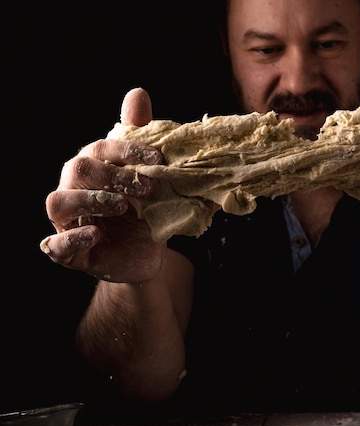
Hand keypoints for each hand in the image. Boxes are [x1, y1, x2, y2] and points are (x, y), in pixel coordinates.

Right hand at [41, 88, 165, 282]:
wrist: (145, 255)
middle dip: (113, 174)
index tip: (159, 157)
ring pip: (59, 202)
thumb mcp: (148, 178)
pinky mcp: (67, 251)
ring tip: (122, 206)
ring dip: (92, 200)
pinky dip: (73, 238)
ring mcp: (65, 220)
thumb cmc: (143, 212)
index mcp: (92, 167)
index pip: (102, 149)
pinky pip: (55, 244)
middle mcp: (72, 188)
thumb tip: (137, 92)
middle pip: (78, 169)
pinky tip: (95, 234)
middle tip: (147, 186)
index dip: (128, 150)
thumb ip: (140, 139)